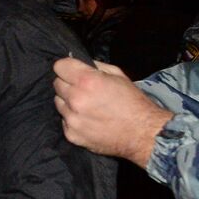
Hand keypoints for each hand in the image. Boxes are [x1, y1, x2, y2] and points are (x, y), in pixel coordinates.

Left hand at [52, 57, 171, 167]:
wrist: (142, 133)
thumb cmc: (133, 103)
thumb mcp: (118, 75)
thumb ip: (95, 67)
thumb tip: (79, 64)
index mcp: (86, 81)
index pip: (59, 66)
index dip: (67, 67)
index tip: (73, 71)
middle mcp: (75, 99)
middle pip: (57, 84)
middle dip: (68, 84)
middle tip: (84, 90)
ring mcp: (72, 119)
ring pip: (59, 103)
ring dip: (69, 102)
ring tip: (88, 106)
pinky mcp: (72, 135)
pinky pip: (64, 121)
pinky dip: (73, 119)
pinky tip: (89, 120)